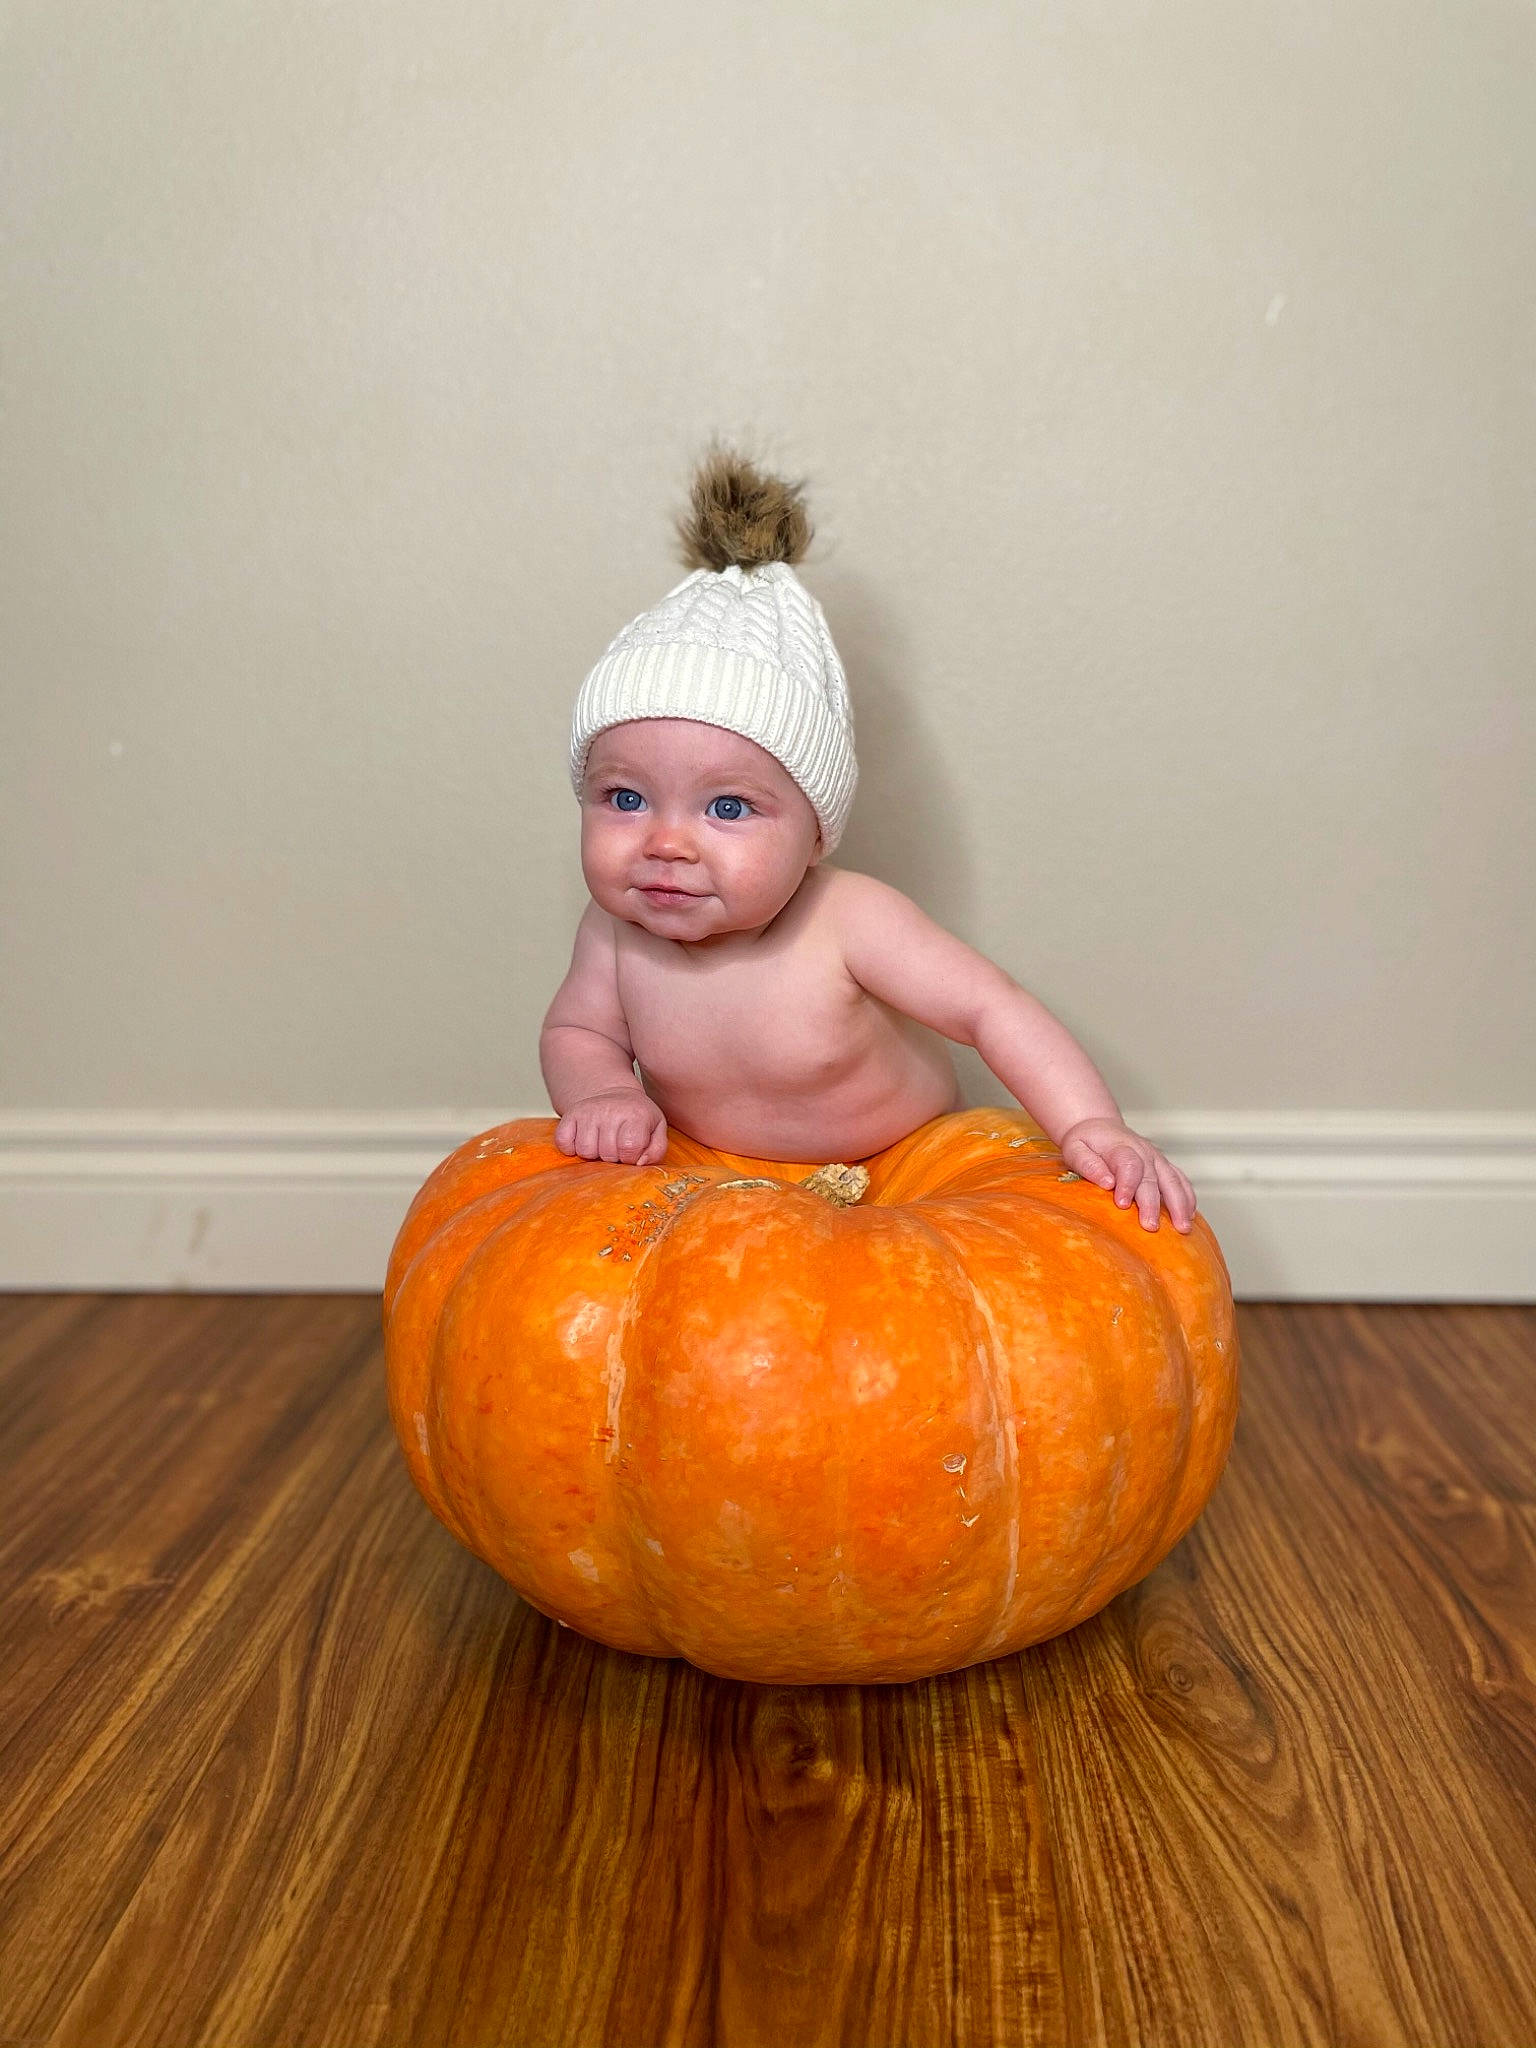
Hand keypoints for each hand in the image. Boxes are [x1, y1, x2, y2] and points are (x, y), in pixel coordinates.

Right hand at [554, 1089, 668, 1166]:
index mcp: (635, 1114)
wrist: (616, 1096)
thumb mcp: (656, 1131)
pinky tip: (583, 1141)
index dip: (631, 1157)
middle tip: (616, 1146)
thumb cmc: (637, 1118)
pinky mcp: (569, 1115)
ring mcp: (588, 1112)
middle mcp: (610, 1110)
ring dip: (593, 1154)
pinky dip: (570, 1148)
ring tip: (601, 1144)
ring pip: (585, 1151)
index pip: (630, 1148)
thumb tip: (639, 1164)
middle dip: (613, 1158)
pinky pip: (563, 1142)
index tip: (631, 1152)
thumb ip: (656, 1150)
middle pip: (606, 1153)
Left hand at [1058, 1117, 1196, 1232]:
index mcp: (1120, 1147)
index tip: (1121, 1204)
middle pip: (1152, 1178)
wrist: (1100, 1127)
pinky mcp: (1163, 1167)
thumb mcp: (1075, 1148)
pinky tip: (1190, 1216)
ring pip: (1173, 1180)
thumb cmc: (1085, 1142)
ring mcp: (1156, 1159)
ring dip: (1179, 1204)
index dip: (1127, 1184)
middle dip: (1152, 1203)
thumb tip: (1106, 1181)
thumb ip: (1087, 1163)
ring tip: (1182, 1228)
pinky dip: (1188, 1198)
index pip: (1128, 1164)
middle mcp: (1143, 1152)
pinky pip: (1180, 1181)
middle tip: (1150, 1227)